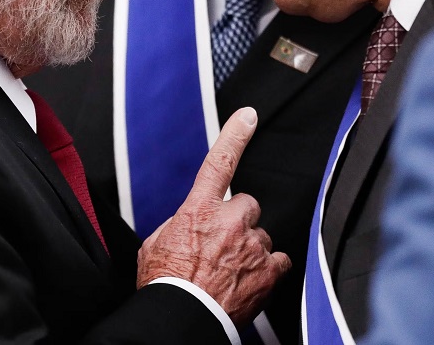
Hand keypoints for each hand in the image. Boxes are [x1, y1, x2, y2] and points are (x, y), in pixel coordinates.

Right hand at [136, 107, 291, 323]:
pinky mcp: (268, 271)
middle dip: (238, 220)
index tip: (248, 116)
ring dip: (250, 248)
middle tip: (223, 243)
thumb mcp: (155, 244)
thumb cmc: (165, 285)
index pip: (219, 162)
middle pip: (247, 204)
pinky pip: (279, 259)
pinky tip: (249, 280)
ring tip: (230, 270)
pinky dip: (267, 269)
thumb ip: (176, 225)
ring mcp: (251, 246)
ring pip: (262, 235)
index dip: (235, 135)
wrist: (183, 317)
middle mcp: (229, 222)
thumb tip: (183, 226)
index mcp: (198, 210)